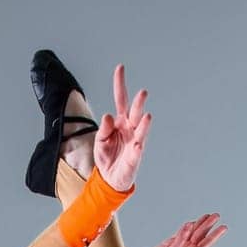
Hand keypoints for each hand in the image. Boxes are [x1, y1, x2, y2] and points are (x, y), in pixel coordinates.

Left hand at [94, 64, 151, 192]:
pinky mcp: (134, 157)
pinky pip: (136, 152)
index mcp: (120, 121)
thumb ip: (103, 129)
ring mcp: (134, 142)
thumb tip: (107, 116)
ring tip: (146, 115)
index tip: (120, 68)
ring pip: (141, 130)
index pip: (121, 99)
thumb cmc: (107, 157)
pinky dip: (137, 148)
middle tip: (143, 93)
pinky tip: (138, 144)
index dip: (120, 84)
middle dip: (139, 103)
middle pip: (135, 112)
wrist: (109, 179)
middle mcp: (130, 128)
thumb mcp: (100, 142)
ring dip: (144, 123)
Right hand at [146, 213, 228, 246]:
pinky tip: (192, 223)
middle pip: (201, 235)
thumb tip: (189, 225)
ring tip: (208, 216)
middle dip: (208, 225)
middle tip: (216, 215)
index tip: (224, 227)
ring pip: (193, 233)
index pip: (206, 242)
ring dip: (200, 225)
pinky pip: (183, 234)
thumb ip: (181, 237)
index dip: (215, 234)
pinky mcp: (173, 244)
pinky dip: (187, 228)